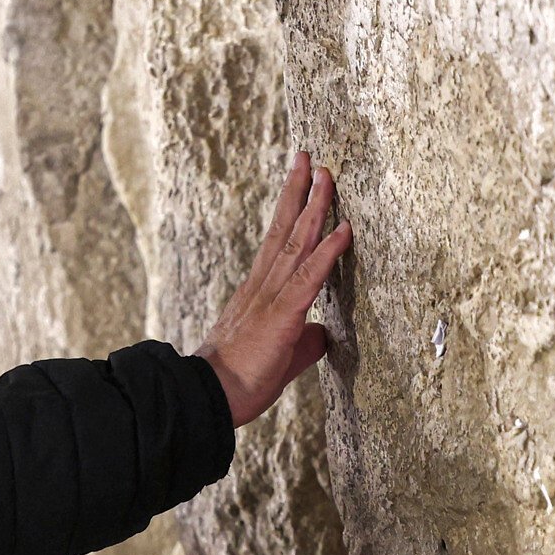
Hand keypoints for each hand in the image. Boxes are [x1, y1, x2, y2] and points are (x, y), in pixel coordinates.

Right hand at [195, 152, 352, 427]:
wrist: (210, 397)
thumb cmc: (240, 380)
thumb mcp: (283, 355)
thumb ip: (305, 337)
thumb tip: (324, 332)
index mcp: (259, 293)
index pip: (277, 241)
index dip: (291, 209)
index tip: (301, 179)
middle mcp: (263, 287)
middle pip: (284, 229)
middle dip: (299, 191)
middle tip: (310, 157)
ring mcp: (271, 298)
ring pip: (297, 243)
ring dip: (316, 208)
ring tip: (328, 176)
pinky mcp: (282, 316)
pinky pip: (310, 277)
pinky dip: (328, 251)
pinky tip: (344, 229)